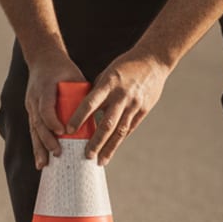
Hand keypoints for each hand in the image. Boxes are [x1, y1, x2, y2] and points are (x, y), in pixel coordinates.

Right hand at [25, 53, 85, 169]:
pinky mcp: (31, 112)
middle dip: (47, 139)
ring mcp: (31, 105)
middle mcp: (35, 98)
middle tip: (57, 152)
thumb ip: (84, 92)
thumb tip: (102, 112)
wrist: (43, 59)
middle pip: (38, 122)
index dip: (52, 120)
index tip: (62, 131)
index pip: (46, 106)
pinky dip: (37, 146)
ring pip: (33, 129)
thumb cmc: (63, 68)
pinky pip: (33, 130)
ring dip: (39, 147)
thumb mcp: (74, 75)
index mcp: (45, 87)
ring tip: (43, 164)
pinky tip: (41, 161)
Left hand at [71, 50, 170, 165]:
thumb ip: (97, 91)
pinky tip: (111, 150)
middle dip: (96, 141)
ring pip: (120, 131)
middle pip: (107, 123)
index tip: (69, 129)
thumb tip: (83, 109)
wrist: (153, 60)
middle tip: (86, 155)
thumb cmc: (125, 66)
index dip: (79, 117)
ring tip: (100, 160)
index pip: (90, 103)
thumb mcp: (108, 74)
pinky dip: (119, 140)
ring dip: (109, 148)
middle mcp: (121, 96)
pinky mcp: (143, 110)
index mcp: (109, 84)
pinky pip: (129, 128)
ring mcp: (134, 105)